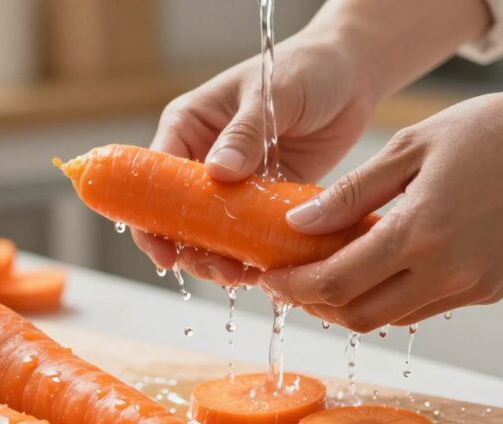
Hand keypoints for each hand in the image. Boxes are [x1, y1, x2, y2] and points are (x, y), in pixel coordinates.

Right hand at [133, 33, 376, 286]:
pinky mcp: (264, 201)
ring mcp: (234, 185)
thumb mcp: (271, 93)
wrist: (351, 74)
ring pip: (212, 234)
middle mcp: (203, 159)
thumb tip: (217, 172)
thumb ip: (245, 133)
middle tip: (218, 270)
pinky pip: (250, 237)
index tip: (164, 253)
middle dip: (191, 250)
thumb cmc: (305, 67)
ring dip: (221, 260)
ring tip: (241, 276)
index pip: (154, 177)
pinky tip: (264, 270)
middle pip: (178, 216)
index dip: (151, 218)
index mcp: (189, 127)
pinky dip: (253, 256)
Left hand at [261, 87, 502, 331]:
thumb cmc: (492, 131)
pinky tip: (377, 268)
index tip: (271, 278)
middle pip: (358, 316)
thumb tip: (299, 223)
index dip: (295, 286)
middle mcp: (447, 272)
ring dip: (351, 305)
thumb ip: (351, 193)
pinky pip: (424, 308)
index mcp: (420, 232)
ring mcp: (472, 286)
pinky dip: (391, 297)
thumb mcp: (411, 147)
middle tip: (292, 282)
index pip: (337, 282)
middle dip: (315, 305)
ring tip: (327, 273)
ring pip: (391, 319)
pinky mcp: (489, 290)